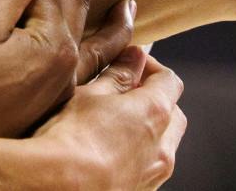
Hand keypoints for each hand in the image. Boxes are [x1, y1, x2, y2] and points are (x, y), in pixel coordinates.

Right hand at [32, 46, 185, 189]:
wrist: (61, 186)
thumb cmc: (71, 138)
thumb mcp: (90, 94)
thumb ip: (118, 75)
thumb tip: (134, 58)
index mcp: (155, 112)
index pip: (169, 80)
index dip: (151, 67)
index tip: (131, 63)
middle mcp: (163, 146)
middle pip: (173, 113)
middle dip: (155, 99)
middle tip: (124, 93)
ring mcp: (154, 174)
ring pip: (163, 144)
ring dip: (148, 129)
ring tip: (113, 125)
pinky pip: (150, 167)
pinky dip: (139, 154)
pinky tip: (109, 152)